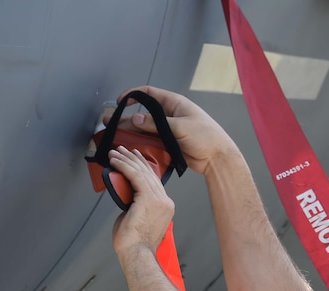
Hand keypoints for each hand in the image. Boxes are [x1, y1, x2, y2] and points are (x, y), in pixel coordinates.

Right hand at [106, 86, 237, 175]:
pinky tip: (129, 145)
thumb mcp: (180, 127)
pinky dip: (140, 143)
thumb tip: (136, 119)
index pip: (149, 94)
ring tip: (114, 135)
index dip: (133, 95)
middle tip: (110, 121)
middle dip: (126, 117)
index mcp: (174, 104)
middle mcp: (169, 115)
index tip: (120, 101)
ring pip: (145, 129)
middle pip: (143, 113)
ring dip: (130, 132)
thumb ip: (156, 123)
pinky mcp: (169, 144)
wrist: (218, 158)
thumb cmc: (207, 137)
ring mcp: (168, 130)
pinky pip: (151, 141)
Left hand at [109, 147, 174, 257]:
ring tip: (115, 153)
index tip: (135, 156)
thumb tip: (126, 196)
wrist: (137, 253)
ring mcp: (159, 200)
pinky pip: (135, 176)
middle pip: (149, 173)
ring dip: (126, 160)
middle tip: (123, 149)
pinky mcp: (148, 199)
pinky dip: (124, 166)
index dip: (144, 166)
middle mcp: (165, 201)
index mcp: (165, 206)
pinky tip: (115, 161)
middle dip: (134, 159)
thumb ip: (134, 205)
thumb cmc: (135, 242)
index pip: (155, 181)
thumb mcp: (137, 218)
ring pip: (141, 172)